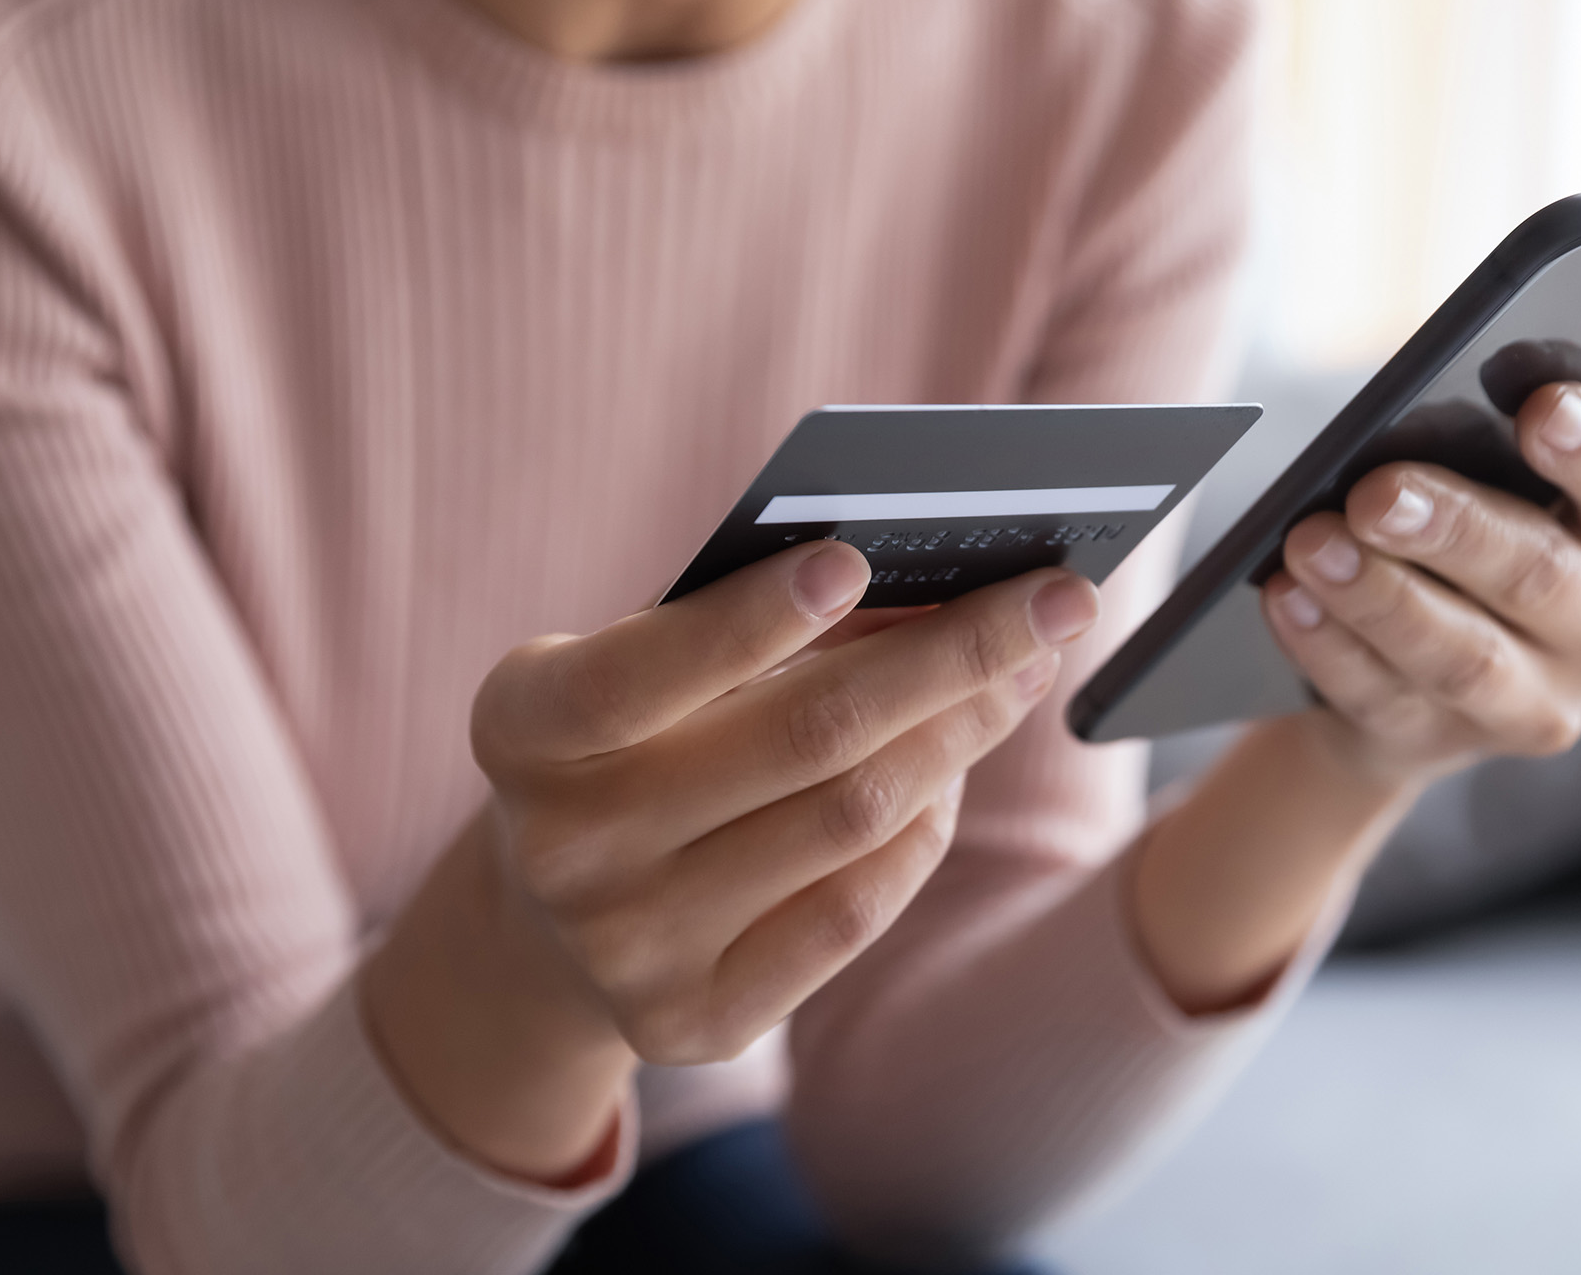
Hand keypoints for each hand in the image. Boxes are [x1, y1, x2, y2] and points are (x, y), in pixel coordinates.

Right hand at [365, 541, 1098, 1178]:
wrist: (552, 920)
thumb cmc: (629, 739)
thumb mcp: (644, 665)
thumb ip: (749, 622)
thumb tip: (938, 583)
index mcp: (523, 731)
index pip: (638, 674)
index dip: (747, 620)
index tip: (855, 559)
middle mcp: (563, 850)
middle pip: (802, 741)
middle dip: (952, 656)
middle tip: (1057, 598)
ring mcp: (628, 949)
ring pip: (851, 819)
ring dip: (961, 732)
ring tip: (1023, 669)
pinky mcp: (696, 1020)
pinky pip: (857, 911)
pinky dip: (925, 828)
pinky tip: (955, 769)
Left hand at [1261, 382, 1580, 785]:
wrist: (1420, 654)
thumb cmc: (1474, 515)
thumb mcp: (1504, 466)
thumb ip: (1501, 424)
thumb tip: (1457, 378)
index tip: (1542, 410)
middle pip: (1541, 574)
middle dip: (1453, 529)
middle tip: (1375, 492)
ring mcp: (1535, 700)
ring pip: (1461, 654)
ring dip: (1378, 596)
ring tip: (1309, 543)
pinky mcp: (1446, 742)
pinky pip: (1382, 697)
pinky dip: (1327, 645)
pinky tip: (1287, 598)